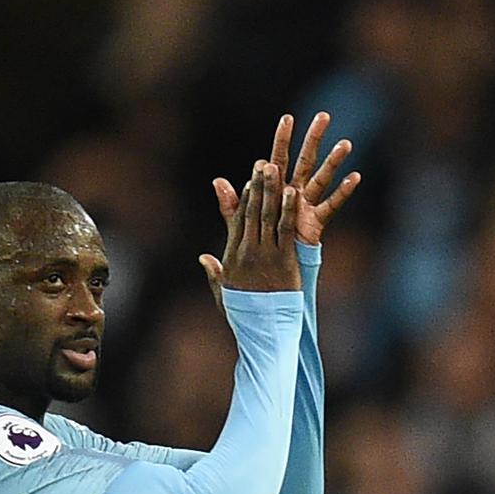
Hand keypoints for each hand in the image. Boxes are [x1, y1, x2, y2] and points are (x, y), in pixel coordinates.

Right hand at [200, 161, 300, 302]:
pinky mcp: (283, 260)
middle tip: (262, 164)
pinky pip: (285, 230)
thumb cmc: (244, 313)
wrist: (262, 330)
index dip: (243, 198)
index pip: (238, 221)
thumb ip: (214, 271)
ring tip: (274, 169)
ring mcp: (265, 254)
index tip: (248, 180)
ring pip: (268, 216)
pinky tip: (291, 193)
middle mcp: (247, 251)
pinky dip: (288, 210)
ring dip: (270, 190)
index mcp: (233, 256)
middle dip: (257, 186)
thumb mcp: (223, 291)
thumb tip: (203, 257)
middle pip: (252, 212)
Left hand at [207, 112, 361, 247]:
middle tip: (324, 115)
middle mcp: (294, 191)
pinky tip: (355, 177)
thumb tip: (217, 181)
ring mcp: (306, 205)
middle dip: (313, 138)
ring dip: (333, 161)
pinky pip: (331, 205)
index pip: (278, 157)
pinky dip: (343, 192)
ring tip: (345, 143)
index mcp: (275, 188)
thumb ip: (232, 202)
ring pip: (321, 177)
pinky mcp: (315, 221)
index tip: (287, 118)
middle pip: (304, 159)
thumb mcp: (242, 221)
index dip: (281, 139)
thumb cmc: (257, 242)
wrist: (270, 268)